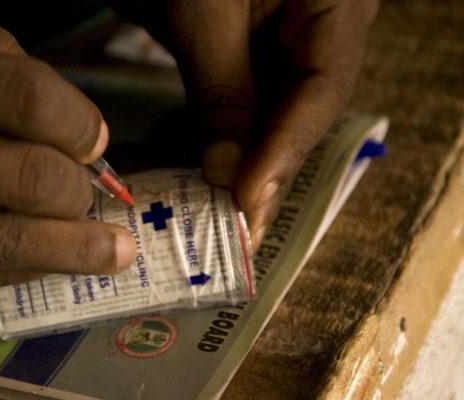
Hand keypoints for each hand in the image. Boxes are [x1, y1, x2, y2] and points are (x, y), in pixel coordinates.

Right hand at [0, 13, 134, 309]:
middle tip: (89, 191)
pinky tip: (43, 259)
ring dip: (76, 249)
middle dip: (79, 190)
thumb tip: (68, 122)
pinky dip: (19, 269)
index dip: (79, 123)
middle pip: (30, 181)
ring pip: (9, 247)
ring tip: (111, 251)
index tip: (95, 139)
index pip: (25, 99)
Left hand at [115, 0, 377, 246]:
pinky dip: (226, 143)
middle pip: (301, 116)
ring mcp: (287, 46)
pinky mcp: (251, 56)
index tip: (246, 200)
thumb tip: (225, 171)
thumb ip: (223, 93)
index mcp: (336, 6)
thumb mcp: (206, 14)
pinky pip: (247, 107)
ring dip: (246, 167)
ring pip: (274, 119)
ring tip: (222, 222)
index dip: (284, 152)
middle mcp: (321, 32)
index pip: (321, 94)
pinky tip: (208, 180)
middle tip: (238, 234)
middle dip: (266, 173)